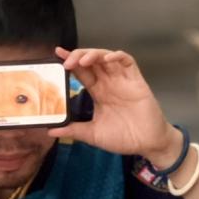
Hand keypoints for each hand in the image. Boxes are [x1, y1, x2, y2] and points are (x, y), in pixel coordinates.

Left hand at [50, 47, 177, 161]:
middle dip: (78, 56)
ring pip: (106, 57)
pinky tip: (108, 59)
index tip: (56, 56)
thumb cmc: (124, 138)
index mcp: (98, 92)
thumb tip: (51, 131)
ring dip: (94, 54)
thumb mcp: (93, 135)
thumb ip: (74, 130)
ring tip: (83, 60)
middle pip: (92, 61)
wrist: (147, 144)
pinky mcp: (136, 81)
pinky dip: (118, 56)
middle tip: (66, 60)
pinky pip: (127, 62)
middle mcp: (109, 83)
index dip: (70, 62)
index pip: (81, 72)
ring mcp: (122, 81)